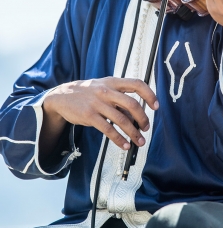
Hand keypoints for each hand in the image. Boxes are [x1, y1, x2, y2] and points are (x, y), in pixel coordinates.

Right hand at [43, 77, 158, 150]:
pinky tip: (124, 145)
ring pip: (122, 120)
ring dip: (133, 133)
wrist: (62, 96)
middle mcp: (107, 91)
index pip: (137, 84)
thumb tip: (137, 116)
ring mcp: (97, 103)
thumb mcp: (104, 88)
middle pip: (132, 104)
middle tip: (146, 128)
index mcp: (113, 82)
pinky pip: (108, 130)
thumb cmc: (88, 93)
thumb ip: (119, 98)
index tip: (156, 106)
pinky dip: (119, 139)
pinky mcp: (89, 115)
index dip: (149, 94)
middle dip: (143, 119)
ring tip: (139, 141)